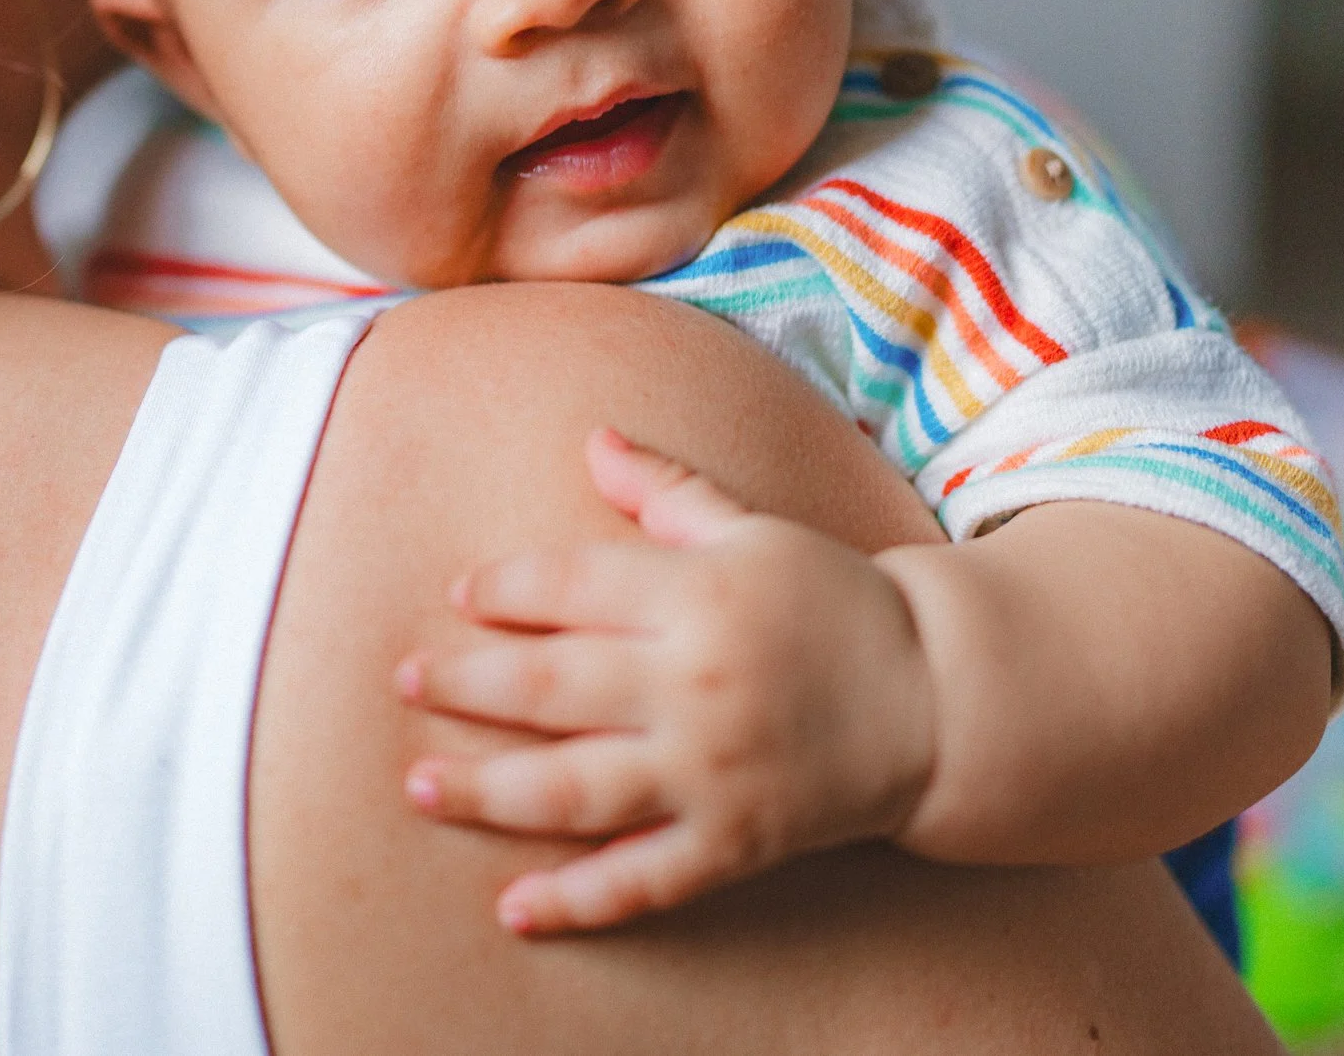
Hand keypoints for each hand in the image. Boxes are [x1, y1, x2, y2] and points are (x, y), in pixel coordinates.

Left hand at [395, 431, 938, 934]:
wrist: (940, 698)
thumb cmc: (831, 600)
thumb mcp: (752, 528)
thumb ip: (666, 488)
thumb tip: (592, 436)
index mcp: (697, 594)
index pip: (571, 584)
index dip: (504, 589)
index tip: (460, 596)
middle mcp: (696, 684)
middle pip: (552, 685)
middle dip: (466, 684)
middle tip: (403, 681)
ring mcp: (712, 771)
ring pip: (578, 788)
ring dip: (490, 792)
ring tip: (421, 785)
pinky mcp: (734, 841)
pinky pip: (644, 878)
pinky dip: (577, 899)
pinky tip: (514, 908)